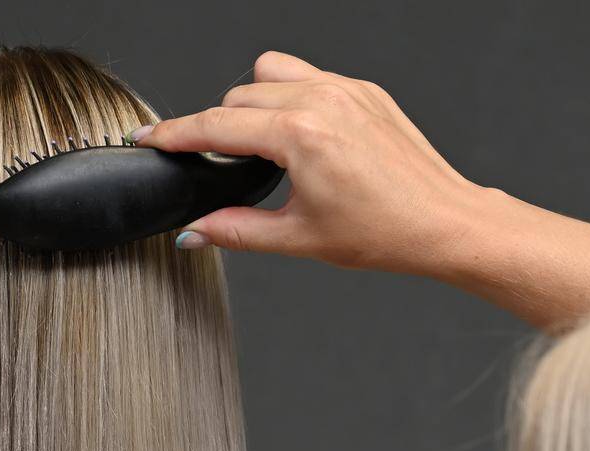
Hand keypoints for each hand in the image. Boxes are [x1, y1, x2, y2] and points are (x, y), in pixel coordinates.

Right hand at [134, 50, 488, 276]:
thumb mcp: (296, 239)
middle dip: (217, 126)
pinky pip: (309, 76)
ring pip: (271, 73)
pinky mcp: (364, 90)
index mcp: (301, 136)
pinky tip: (297, 138)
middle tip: (212, 164)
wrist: (440, 221)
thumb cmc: (381, 232)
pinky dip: (289, 99)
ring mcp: (346, 89)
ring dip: (252, 103)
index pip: (218, 125)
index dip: (175, 133)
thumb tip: (194, 231)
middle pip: (239, 95)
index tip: (148, 137)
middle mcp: (322, 99)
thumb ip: (236, 230)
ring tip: (258, 147)